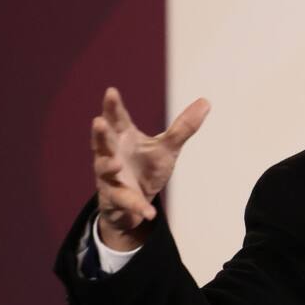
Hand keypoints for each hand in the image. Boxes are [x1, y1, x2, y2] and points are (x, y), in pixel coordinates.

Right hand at [91, 87, 210, 249]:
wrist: (136, 202)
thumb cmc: (146, 167)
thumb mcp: (167, 147)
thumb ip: (183, 127)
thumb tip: (206, 101)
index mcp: (123, 138)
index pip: (117, 119)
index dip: (113, 107)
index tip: (111, 91)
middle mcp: (111, 154)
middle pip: (102, 142)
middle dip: (100, 133)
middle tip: (98, 121)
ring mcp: (110, 178)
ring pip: (104, 170)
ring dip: (107, 166)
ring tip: (114, 164)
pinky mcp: (116, 199)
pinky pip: (125, 202)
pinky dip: (137, 206)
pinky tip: (150, 213)